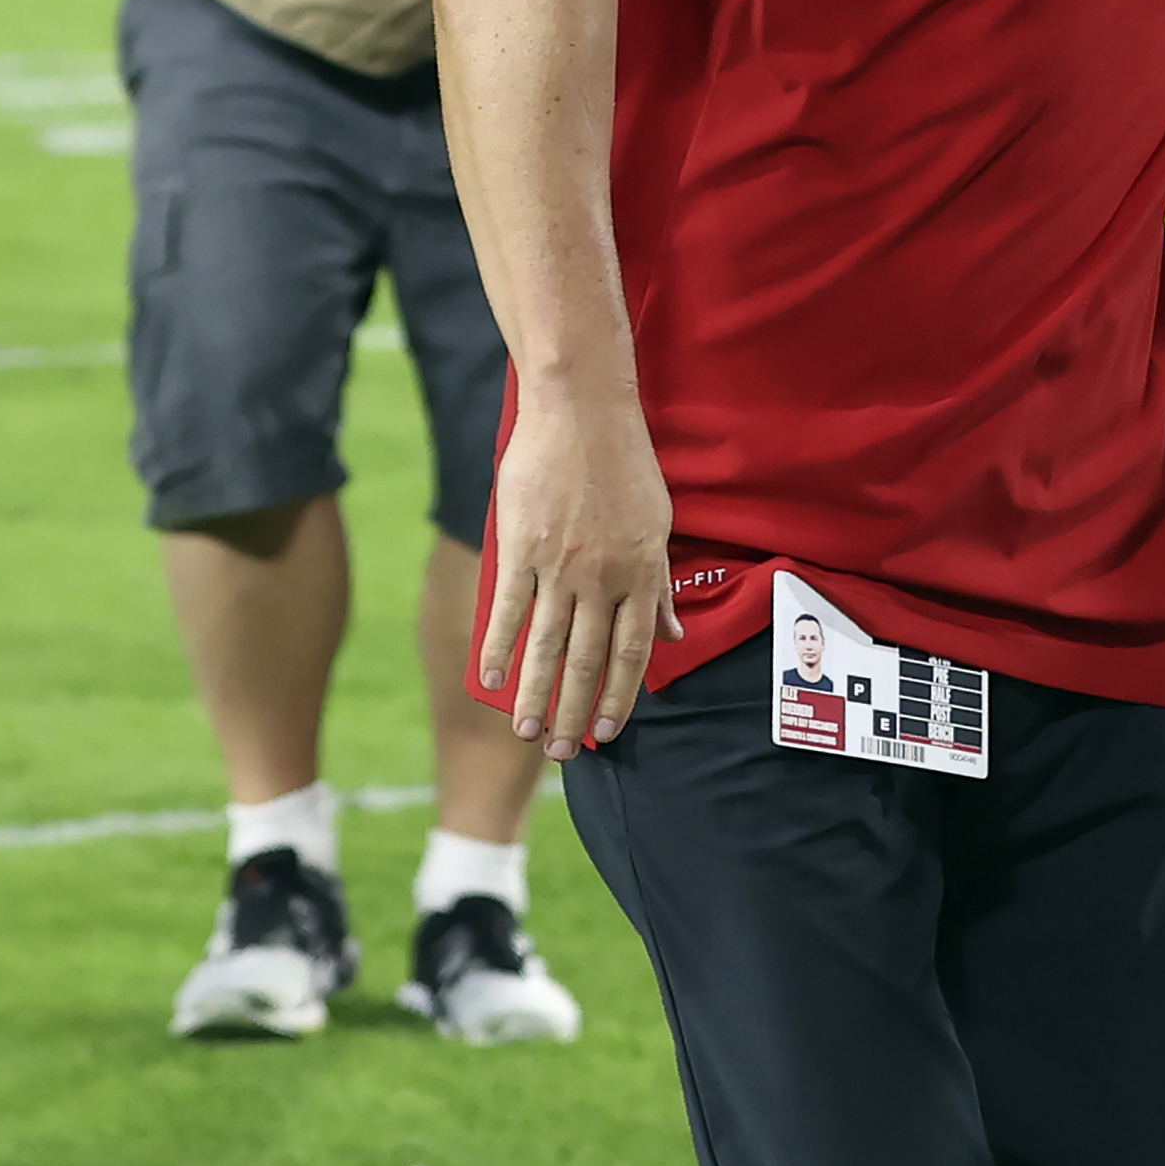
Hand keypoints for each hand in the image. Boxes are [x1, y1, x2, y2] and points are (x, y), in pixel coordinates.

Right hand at [474, 385, 682, 758]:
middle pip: (588, 660)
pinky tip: (488, 680)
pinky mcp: (520, 549)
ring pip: (546, 646)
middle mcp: (604, 577)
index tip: (607, 732)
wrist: (582, 413)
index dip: (620, 698)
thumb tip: (675, 636)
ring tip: (524, 732)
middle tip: (560, 753)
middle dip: (573, 712)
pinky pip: (507, 610)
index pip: (634, 653)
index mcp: (642, 572)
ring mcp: (560, 565)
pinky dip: (498, 648)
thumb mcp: (659, 524)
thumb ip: (660, 584)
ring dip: (533, 695)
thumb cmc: (625, 466)